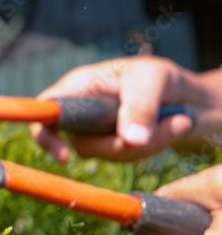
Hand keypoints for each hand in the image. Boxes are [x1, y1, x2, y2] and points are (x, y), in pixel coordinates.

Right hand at [30, 55, 221, 162]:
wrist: (190, 96)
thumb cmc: (164, 77)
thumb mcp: (155, 80)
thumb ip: (140, 106)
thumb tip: (129, 140)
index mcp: (79, 86)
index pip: (45, 111)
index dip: (44, 135)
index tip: (64, 157)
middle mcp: (81, 109)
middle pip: (80, 142)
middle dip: (122, 144)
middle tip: (168, 127)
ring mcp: (96, 130)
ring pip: (106, 154)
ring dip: (146, 145)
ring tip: (178, 122)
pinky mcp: (113, 144)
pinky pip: (124, 157)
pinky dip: (151, 148)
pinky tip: (171, 128)